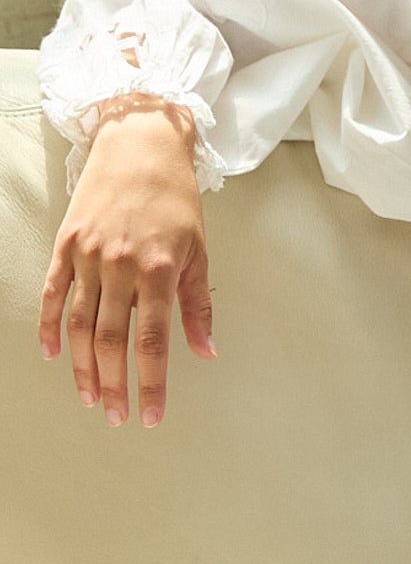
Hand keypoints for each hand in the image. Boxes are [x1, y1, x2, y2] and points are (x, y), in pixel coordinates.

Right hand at [38, 96, 215, 427]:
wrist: (139, 145)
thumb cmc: (175, 198)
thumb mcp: (199, 248)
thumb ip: (197, 304)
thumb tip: (206, 351)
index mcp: (160, 269)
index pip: (152, 342)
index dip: (150, 384)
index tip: (152, 415)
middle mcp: (121, 266)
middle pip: (113, 342)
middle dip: (115, 386)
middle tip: (116, 417)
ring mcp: (88, 256)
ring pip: (81, 326)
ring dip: (84, 367)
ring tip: (90, 398)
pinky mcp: (66, 246)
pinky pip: (54, 295)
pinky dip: (51, 328)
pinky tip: (55, 356)